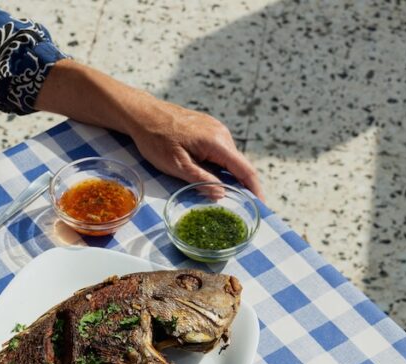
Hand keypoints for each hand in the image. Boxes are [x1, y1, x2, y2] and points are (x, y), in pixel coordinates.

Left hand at [130, 101, 264, 200]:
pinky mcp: (208, 130)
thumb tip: (222, 194)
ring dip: (231, 177)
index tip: (261, 205)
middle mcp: (222, 134)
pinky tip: (215, 179)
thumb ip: (201, 180)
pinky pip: (221, 152)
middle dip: (244, 186)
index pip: (244, 169)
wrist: (144, 114)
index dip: (255, 189)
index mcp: (217, 142)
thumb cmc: (157, 140)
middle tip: (243, 208)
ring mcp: (216, 130)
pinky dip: (221, 167)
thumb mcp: (177, 166)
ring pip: (229, 159)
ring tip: (230, 197)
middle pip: (239, 165)